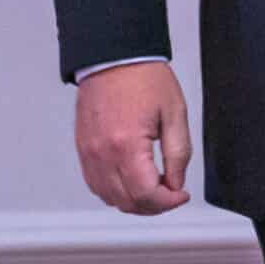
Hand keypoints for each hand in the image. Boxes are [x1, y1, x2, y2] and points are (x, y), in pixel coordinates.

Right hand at [74, 61, 192, 214]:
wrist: (114, 57)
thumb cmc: (145, 78)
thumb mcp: (175, 113)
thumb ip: (178, 154)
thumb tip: (176, 184)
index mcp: (126, 145)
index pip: (145, 195)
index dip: (168, 202)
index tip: (181, 195)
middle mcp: (102, 154)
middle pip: (126, 202)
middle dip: (153, 206)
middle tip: (171, 193)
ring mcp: (88, 154)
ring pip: (109, 198)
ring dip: (134, 201)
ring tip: (155, 187)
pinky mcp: (83, 150)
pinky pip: (96, 184)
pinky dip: (115, 191)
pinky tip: (132, 181)